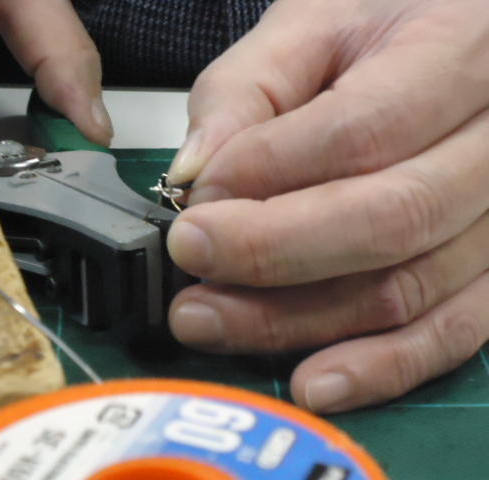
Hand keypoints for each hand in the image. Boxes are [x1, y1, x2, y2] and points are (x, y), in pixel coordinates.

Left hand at [166, 0, 488, 412]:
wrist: (449, 37)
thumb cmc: (382, 26)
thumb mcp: (309, 27)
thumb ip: (245, 93)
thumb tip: (195, 173)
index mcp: (457, 52)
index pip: (359, 133)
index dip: (265, 176)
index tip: (195, 201)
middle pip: (388, 220)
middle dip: (270, 254)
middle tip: (189, 262)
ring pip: (407, 288)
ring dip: (298, 320)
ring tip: (211, 321)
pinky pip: (453, 331)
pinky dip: (381, 365)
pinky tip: (314, 382)